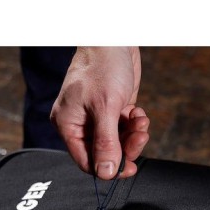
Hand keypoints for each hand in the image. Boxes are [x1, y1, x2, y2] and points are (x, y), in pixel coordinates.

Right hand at [50, 47, 149, 179]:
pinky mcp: (112, 110)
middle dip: (126, 148)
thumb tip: (106, 172)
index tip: (128, 168)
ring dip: (133, 135)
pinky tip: (138, 112)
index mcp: (68, 125)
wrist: (113, 36)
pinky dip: (135, 124)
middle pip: (104, 153)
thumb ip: (106, 142)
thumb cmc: (101, 66)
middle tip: (140, 137)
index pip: (86, 161)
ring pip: (118, 142)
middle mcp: (81, 124)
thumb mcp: (105, 107)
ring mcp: (97, 118)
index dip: (107, 168)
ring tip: (141, 121)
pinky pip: (125, 129)